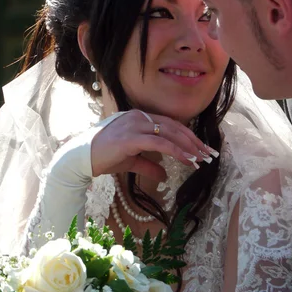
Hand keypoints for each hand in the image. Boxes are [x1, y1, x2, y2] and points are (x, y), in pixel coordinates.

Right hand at [91, 110, 217, 178]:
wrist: (82, 158)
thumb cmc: (104, 157)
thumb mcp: (132, 161)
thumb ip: (149, 165)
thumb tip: (165, 175)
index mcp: (140, 117)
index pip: (171, 124)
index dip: (189, 136)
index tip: (203, 149)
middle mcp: (139, 117)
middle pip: (175, 127)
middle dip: (194, 142)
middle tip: (209, 155)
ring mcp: (135, 125)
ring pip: (170, 134)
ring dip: (189, 147)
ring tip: (201, 160)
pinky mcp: (131, 137)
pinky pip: (160, 143)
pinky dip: (176, 151)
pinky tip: (187, 160)